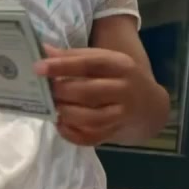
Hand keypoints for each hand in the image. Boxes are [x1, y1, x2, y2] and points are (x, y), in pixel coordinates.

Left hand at [35, 44, 150, 145]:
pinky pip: (90, 138)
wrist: (151, 107)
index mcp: (121, 66)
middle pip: (88, 92)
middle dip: (61, 92)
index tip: (38, 67)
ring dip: (65, 113)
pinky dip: (71, 133)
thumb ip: (75, 56)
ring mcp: (122, 114)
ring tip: (54, 107)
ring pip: (89, 118)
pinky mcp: (115, 133)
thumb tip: (44, 51)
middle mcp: (124, 90)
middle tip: (45, 90)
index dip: (62, 66)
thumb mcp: (105, 61)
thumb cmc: (120, 78)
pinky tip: (61, 124)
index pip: (90, 64)